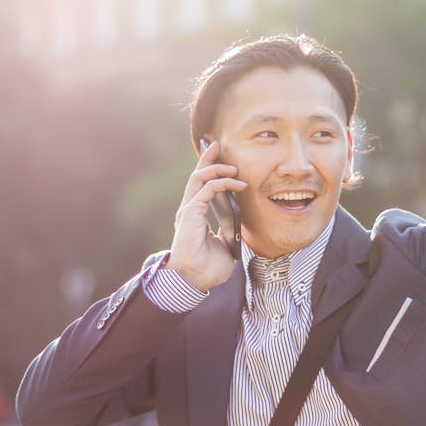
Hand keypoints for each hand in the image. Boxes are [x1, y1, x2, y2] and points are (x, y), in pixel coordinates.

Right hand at [167, 140, 245, 291]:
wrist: (195, 280)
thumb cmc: (206, 269)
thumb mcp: (223, 247)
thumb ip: (224, 235)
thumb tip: (229, 230)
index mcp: (195, 216)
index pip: (201, 186)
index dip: (208, 169)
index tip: (218, 156)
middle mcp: (190, 210)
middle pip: (197, 175)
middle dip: (207, 158)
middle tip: (217, 145)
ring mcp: (189, 211)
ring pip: (199, 178)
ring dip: (217, 168)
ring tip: (233, 168)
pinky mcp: (191, 214)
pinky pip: (206, 190)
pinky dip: (222, 183)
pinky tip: (236, 183)